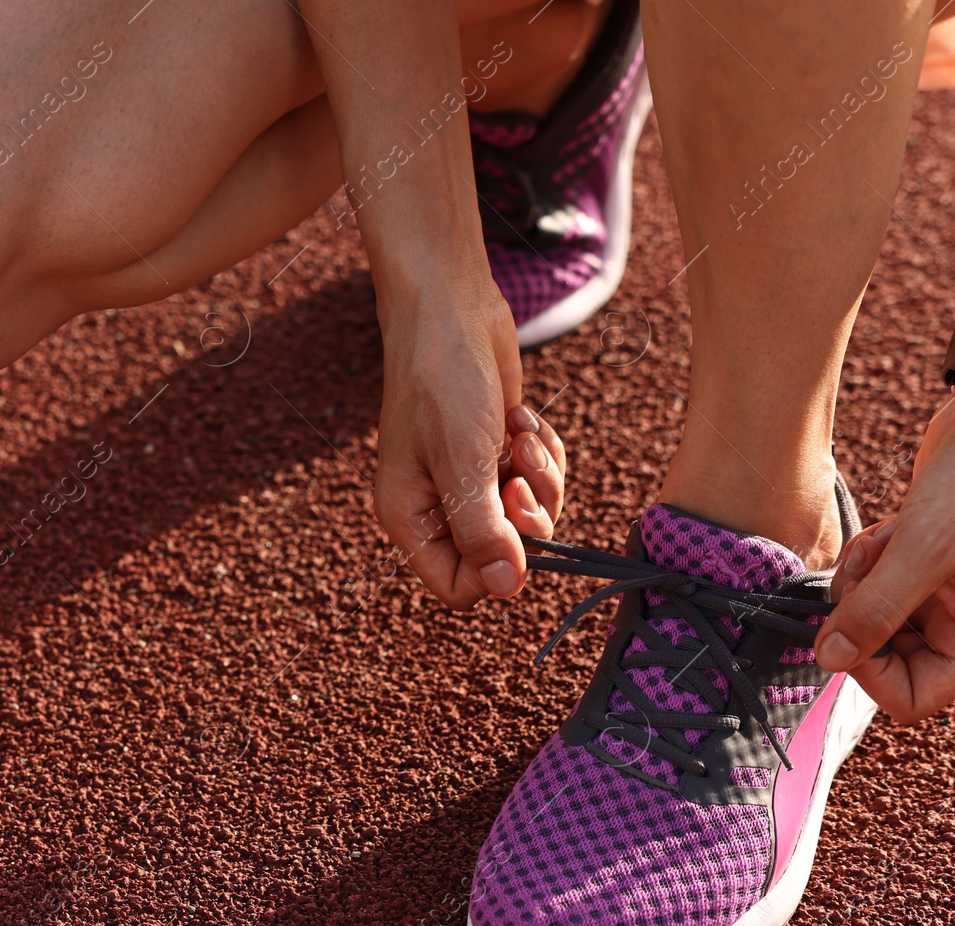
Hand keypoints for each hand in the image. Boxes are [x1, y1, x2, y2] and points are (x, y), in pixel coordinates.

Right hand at [374, 284, 566, 608]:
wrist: (450, 308)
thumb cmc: (443, 379)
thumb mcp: (463, 459)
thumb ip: (483, 528)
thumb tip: (506, 588)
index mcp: (412, 518)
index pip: (460, 586)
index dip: (497, 565)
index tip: (512, 517)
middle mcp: (439, 507)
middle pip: (505, 554)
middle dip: (527, 513)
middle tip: (518, 471)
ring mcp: (471, 481)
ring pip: (530, 517)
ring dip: (541, 476)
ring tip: (519, 434)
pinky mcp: (498, 454)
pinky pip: (541, 480)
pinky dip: (543, 453)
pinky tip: (522, 419)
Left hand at [814, 361, 954, 720]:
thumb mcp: (923, 551)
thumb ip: (875, 611)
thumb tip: (828, 662)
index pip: (910, 699)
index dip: (868, 672)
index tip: (851, 624)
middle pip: (883, 658)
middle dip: (860, 615)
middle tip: (866, 569)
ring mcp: (942, 596)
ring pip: (872, 617)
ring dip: (862, 581)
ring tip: (884, 539)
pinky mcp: (922, 564)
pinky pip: (875, 583)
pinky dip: (869, 559)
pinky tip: (889, 527)